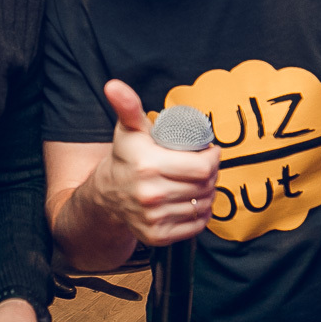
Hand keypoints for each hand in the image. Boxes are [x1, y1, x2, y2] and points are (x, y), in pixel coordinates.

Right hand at [89, 80, 218, 246]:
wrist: (107, 195)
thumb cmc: (126, 157)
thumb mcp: (129, 129)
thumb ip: (127, 105)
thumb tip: (113, 85)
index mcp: (148, 166)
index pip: (202, 167)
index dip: (214, 159)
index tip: (210, 152)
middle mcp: (150, 195)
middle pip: (205, 186)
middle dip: (212, 174)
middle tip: (206, 167)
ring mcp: (154, 218)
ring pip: (203, 206)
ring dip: (208, 194)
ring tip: (200, 183)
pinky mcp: (158, 236)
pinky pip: (195, 226)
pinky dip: (200, 215)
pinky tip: (193, 203)